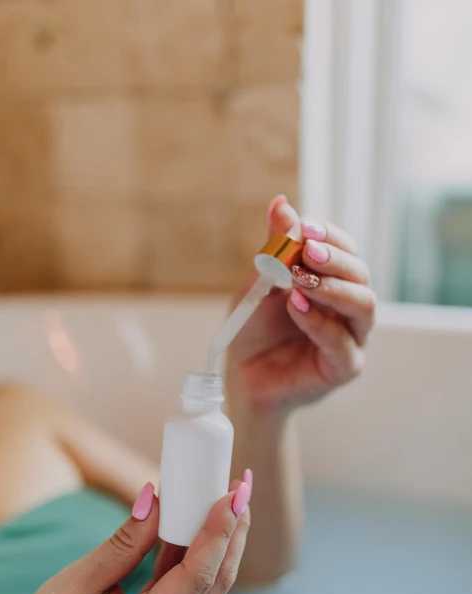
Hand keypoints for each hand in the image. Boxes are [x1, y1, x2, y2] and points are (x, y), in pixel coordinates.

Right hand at [0, 481, 250, 593]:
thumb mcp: (71, 587)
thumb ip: (120, 546)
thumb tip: (156, 502)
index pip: (195, 582)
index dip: (216, 535)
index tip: (230, 496)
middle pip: (216, 584)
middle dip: (233, 532)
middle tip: (241, 487)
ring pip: (211, 588)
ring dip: (224, 543)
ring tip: (230, 499)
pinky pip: (195, 593)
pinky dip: (202, 557)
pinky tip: (202, 525)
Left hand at [226, 195, 375, 411]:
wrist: (243, 376)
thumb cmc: (255, 329)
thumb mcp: (259, 283)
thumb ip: (275, 249)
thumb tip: (281, 203)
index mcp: (334, 282)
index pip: (346, 251)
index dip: (330, 236)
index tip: (305, 227)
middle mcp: (349, 307)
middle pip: (361, 274)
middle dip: (334, 258)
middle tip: (307, 252)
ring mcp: (352, 338)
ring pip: (364, 305)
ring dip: (333, 288)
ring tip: (299, 281)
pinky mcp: (345, 367)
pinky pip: (344, 343)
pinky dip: (320, 322)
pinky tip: (296, 307)